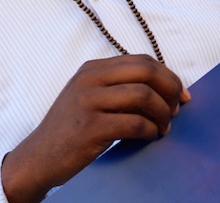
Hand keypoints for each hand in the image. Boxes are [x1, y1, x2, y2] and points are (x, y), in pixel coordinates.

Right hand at [0, 55, 190, 202]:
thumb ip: (118, 86)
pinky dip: (150, 131)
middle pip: (146, 73)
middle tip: (176, 110)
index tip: (182, 94)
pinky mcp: (90, 128)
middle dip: (170, 90)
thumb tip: (166, 87)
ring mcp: (88, 102)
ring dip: (162, 114)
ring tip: (164, 127)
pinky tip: (150, 137)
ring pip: (144, 97)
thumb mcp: (89, 96)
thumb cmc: (71, 130)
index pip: (142, 61)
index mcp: (93, 69)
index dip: (168, 75)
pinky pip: (135, 124)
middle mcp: (90, 80)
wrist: (37, 158)